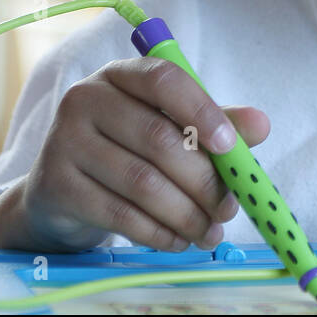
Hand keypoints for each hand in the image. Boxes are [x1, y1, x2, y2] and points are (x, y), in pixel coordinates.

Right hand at [9, 57, 270, 252]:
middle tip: (228, 209)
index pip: (163, 79)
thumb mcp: (172, 127)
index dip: (201, 110)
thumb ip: (217, 123)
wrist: (62, 190)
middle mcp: (86, 98)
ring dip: (185, 214)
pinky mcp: (55, 185)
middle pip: (158, 139)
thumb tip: (261, 125)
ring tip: (210, 233)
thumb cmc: (128, 149)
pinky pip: (119, 214)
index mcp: (122, 75)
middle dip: (203, 180)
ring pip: (141, 182)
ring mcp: (64, 140)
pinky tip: (178, 241)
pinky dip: (158, 232)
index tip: (231, 146)